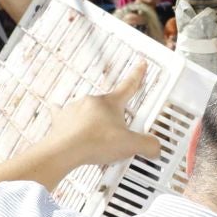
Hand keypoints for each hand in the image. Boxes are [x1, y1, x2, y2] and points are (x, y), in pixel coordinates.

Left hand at [42, 61, 162, 168]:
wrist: (66, 150)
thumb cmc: (96, 142)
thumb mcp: (130, 145)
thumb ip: (147, 145)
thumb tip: (155, 147)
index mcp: (111, 103)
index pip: (129, 86)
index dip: (137, 75)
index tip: (141, 65)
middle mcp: (92, 101)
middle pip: (109, 105)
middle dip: (114, 117)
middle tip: (118, 134)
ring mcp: (75, 108)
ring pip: (88, 112)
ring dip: (94, 122)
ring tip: (97, 140)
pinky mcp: (61, 119)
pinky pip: (63, 114)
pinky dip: (68, 120)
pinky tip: (71, 126)